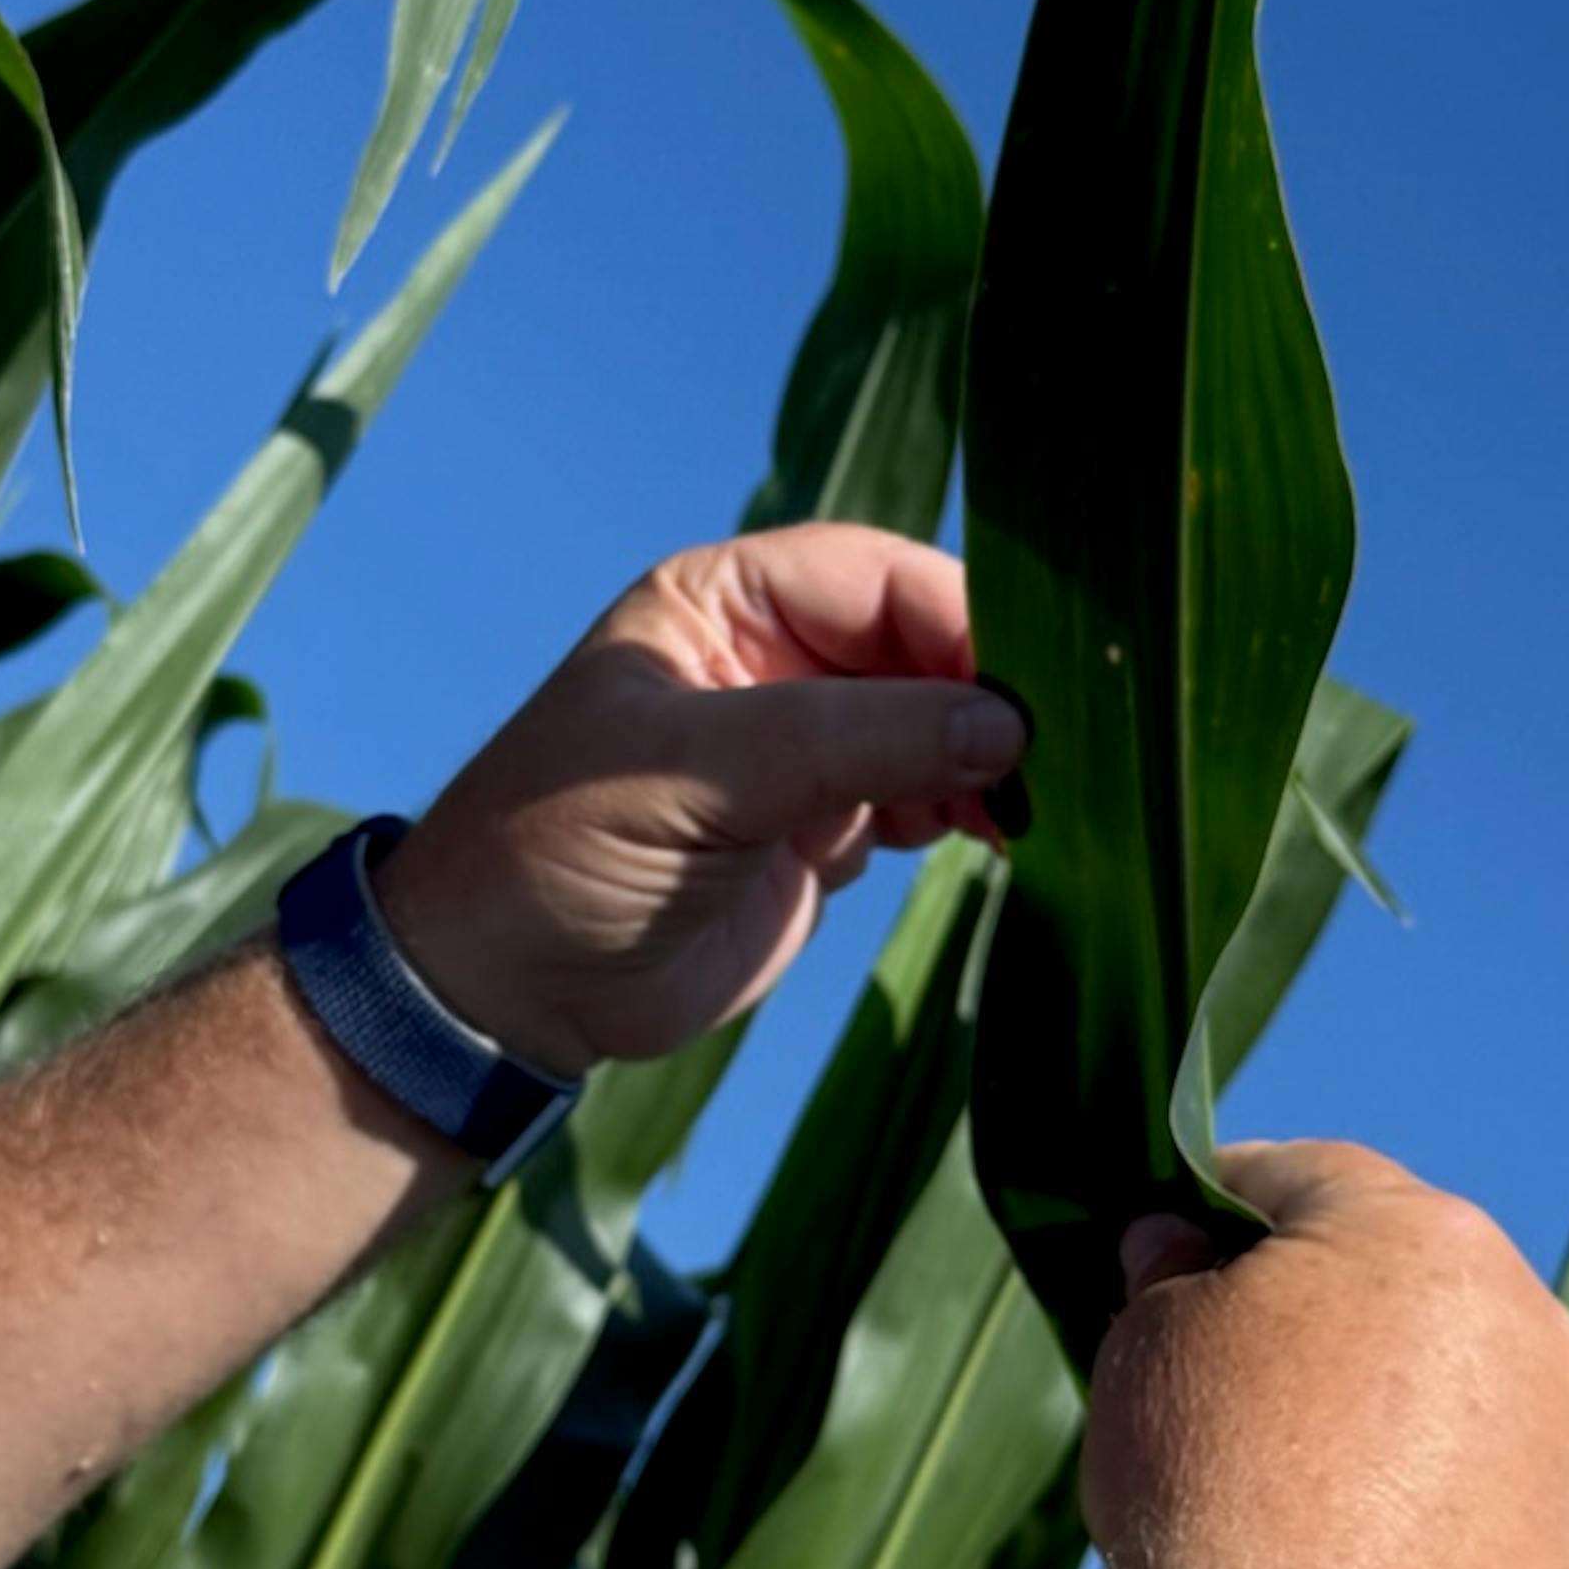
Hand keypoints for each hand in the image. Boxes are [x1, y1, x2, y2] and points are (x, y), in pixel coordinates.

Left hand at [375, 527, 1025, 1083]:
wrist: (506, 991)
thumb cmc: (562, 850)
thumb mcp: (697, 775)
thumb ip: (852, 740)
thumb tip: (1004, 728)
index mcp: (722, 602)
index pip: (874, 578)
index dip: (959, 618)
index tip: (1029, 686)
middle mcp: (773, 659)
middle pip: (921, 646)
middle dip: (989, 693)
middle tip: (1061, 753)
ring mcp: (806, 748)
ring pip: (936, 724)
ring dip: (990, 760)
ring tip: (1039, 806)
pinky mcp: (826, 830)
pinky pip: (926, 799)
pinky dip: (971, 814)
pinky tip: (1004, 838)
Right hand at [1082, 1141, 1568, 1568]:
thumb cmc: (1210, 1493)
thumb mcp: (1146, 1348)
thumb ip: (1171, 1274)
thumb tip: (1175, 1244)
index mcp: (1424, 1237)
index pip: (1311, 1179)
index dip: (1228, 1200)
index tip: (1177, 1239)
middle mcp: (1533, 1325)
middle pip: (1418, 1287)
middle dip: (1338, 1316)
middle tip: (1242, 1382)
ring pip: (1483, 1407)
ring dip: (1412, 1428)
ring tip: (1312, 1505)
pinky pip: (1513, 1524)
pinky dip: (1454, 1539)